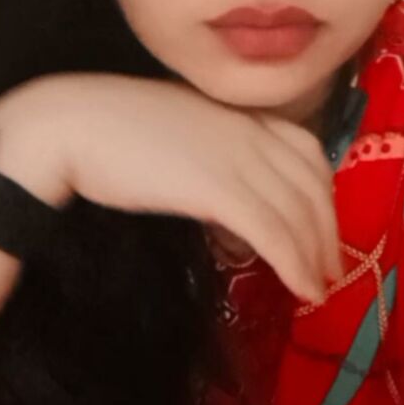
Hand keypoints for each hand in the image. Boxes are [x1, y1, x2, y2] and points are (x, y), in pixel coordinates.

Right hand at [0, 73, 342, 302]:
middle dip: (327, 228)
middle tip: (330, 266)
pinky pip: (273, 231)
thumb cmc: (112, 127)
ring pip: (297, 210)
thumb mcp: (177, 131)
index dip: (323, 189)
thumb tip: (222, 194)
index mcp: (237, 115)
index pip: (305, 148)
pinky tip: (302, 289)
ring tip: (319, 287)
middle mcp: (248, 133)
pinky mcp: (217, 188)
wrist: (73, 124)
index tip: (322, 221)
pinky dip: (295, 263)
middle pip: (311, 183)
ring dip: (316, 253)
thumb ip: (209, 152)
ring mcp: (236, 158)